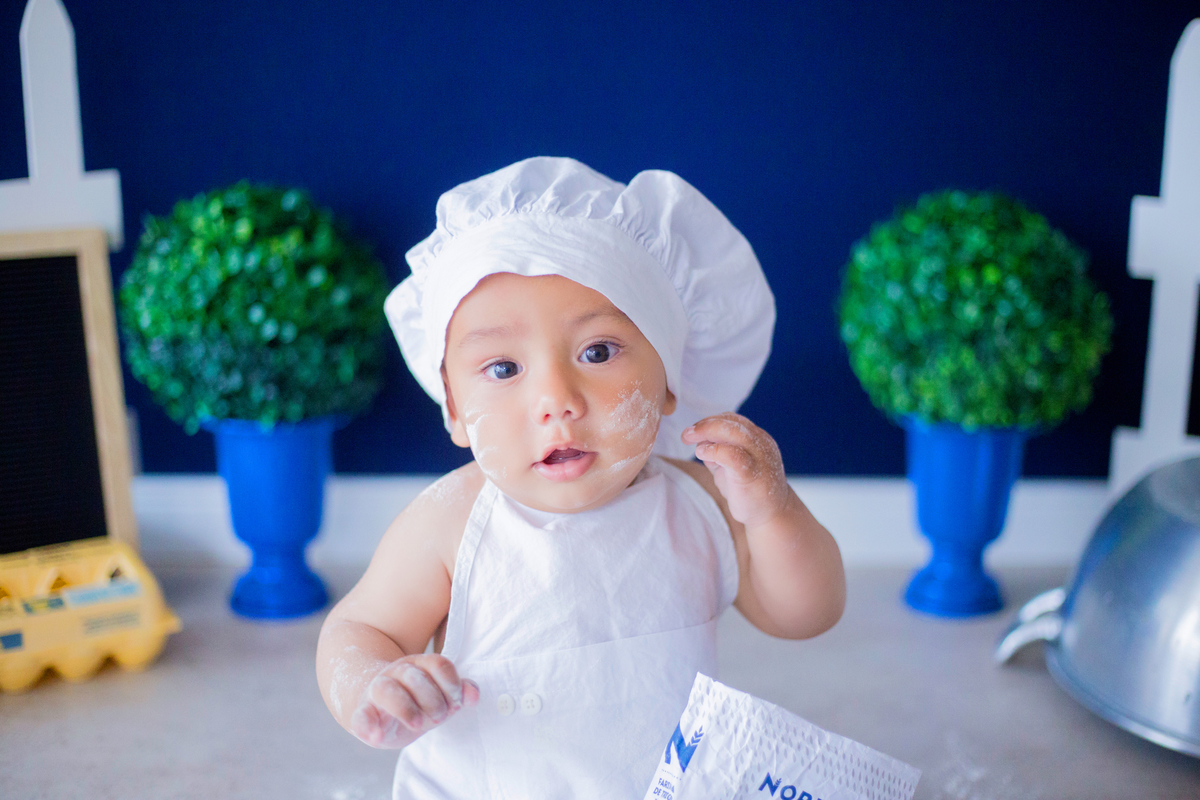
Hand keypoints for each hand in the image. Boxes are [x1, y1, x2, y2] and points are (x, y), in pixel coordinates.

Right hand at [350, 654, 479, 748]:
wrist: (379, 707)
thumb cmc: (416, 701)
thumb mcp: (440, 697)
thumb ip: (459, 693)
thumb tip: (474, 695)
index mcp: (419, 665)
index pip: (438, 664)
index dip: (451, 684)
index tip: (456, 703)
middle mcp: (397, 672)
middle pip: (414, 677)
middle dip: (432, 699)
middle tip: (439, 717)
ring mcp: (377, 690)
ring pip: (387, 690)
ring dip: (405, 708)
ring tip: (417, 724)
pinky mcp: (363, 712)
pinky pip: (361, 716)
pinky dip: (368, 726)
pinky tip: (378, 736)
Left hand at [682, 413, 791, 527]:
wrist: (772, 515)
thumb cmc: (750, 490)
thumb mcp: (732, 467)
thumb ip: (718, 452)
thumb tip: (698, 441)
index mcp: (757, 438)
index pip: (732, 420)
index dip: (710, 421)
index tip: (693, 431)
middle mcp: (761, 443)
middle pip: (732, 422)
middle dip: (705, 424)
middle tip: (686, 434)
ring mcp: (759, 457)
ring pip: (735, 432)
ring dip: (707, 432)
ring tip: (690, 440)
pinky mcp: (752, 474)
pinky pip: (732, 455)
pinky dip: (714, 451)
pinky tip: (702, 454)